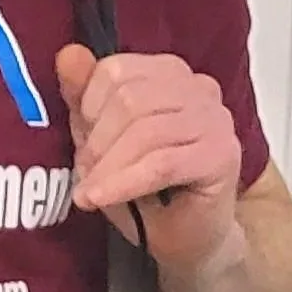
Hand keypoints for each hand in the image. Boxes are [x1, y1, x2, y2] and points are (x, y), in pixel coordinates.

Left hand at [55, 43, 243, 269]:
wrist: (183, 237)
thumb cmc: (142, 185)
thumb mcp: (101, 137)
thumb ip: (82, 94)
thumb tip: (68, 54)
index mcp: (168, 71)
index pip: (115, 69)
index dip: (88, 107)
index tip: (81, 141)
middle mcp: (198, 86)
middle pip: (129, 100)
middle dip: (98, 142)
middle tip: (85, 174)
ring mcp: (216, 119)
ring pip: (145, 132)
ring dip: (108, 167)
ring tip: (90, 191)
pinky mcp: (223, 155)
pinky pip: (162, 164)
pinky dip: (124, 183)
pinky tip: (99, 199)